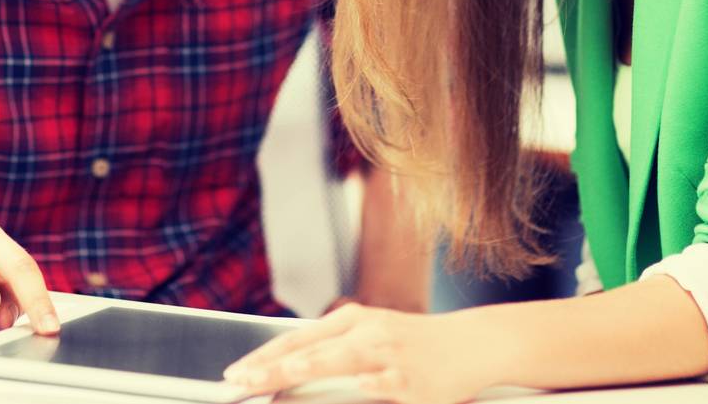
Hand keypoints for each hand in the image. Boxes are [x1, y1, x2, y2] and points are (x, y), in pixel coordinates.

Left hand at [224, 302, 489, 403]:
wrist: (471, 343)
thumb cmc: (415, 344)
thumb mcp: (372, 336)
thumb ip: (335, 349)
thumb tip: (292, 364)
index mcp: (353, 320)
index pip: (298, 339)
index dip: (264, 355)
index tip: (236, 371)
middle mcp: (366, 332)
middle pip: (309, 351)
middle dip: (271, 367)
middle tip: (239, 379)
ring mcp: (387, 354)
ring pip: (340, 361)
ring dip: (309, 366)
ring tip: (280, 375)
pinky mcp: (408, 377)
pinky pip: (382, 382)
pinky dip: (367, 384)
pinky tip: (349, 387)